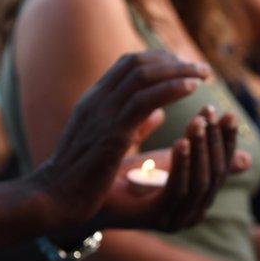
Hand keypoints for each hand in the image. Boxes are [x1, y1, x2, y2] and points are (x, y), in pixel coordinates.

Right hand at [27, 51, 211, 230]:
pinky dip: (171, 89)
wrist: (55, 199)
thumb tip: (159, 114)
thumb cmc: (82, 177)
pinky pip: (144, 100)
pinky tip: (192, 89)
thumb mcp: (108, 144)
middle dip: (174, 62)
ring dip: (178, 71)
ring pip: (143, 75)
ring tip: (204, 76)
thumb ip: (133, 125)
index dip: (161, 61)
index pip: (128, 65)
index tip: (186, 70)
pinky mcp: (111, 133)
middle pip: (138, 63)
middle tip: (203, 69)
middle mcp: (97, 100)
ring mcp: (102, 114)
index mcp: (95, 100)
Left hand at [98, 106, 250, 231]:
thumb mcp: (169, 162)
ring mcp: (175, 219)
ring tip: (197, 121)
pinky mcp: (156, 219)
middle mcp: (192, 213)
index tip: (228, 113)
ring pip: (201, 182)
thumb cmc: (127, 176)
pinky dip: (182, 165)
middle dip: (216, 141)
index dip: (226, 141)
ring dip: (201, 149)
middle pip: (216, 175)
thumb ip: (196, 152)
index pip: (223, 168)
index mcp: (198, 200)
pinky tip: (181, 141)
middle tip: (211, 112)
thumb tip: (244, 154)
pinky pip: (177, 191)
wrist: (86, 196)